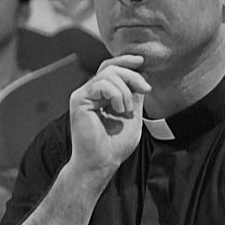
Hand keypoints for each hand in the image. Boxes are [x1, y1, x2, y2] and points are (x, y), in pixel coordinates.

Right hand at [68, 55, 149, 182]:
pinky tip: (118, 109)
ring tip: (126, 110)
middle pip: (110, 67)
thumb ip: (134, 97)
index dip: (125, 61)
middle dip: (132, 75)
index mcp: (102, 95)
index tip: (141, 62)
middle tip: (146, 89)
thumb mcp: (133, 116)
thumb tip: (140, 77)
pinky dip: (115, 94)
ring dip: (125, 90)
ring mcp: (84, 95)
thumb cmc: (115, 145)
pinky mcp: (79, 100)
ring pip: (107, 74)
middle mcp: (91, 93)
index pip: (111, 69)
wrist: (102, 162)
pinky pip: (100, 84)